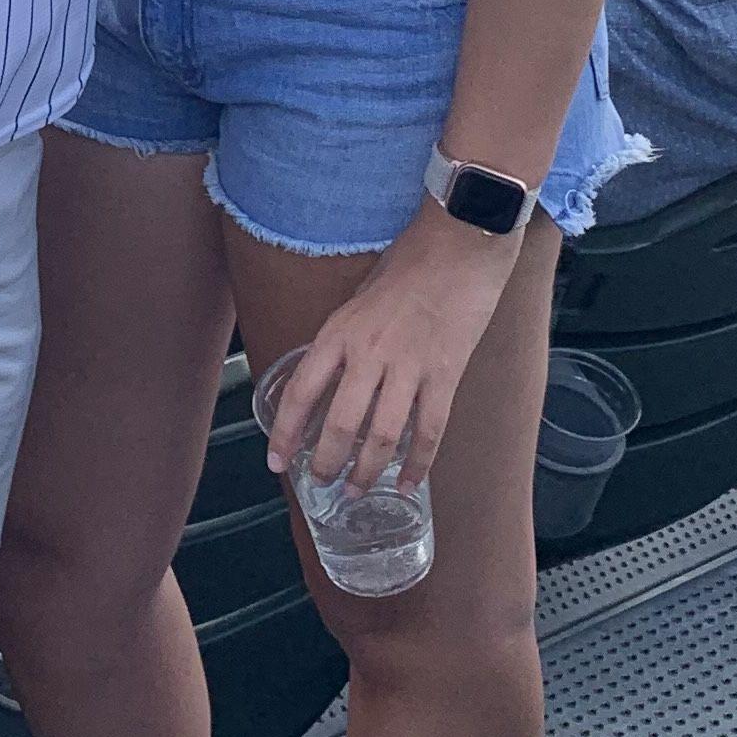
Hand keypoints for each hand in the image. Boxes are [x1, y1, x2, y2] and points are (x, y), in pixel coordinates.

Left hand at [261, 215, 518, 490]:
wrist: (460, 245)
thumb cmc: (409, 265)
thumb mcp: (359, 297)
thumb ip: (345, 339)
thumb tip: (333, 378)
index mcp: (339, 331)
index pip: (300, 392)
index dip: (284, 433)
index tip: (276, 461)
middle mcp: (369, 352)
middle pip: (339, 424)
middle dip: (326, 462)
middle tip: (321, 483)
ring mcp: (409, 365)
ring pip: (382, 436)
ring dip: (367, 471)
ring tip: (357, 491)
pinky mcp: (446, 374)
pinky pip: (429, 430)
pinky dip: (418, 464)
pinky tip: (407, 483)